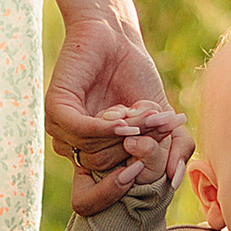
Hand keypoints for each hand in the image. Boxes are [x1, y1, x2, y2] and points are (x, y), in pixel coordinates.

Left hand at [47, 19, 188, 192]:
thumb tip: (175, 181)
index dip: (131, 181)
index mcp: (95, 155)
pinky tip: (125, 120)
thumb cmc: (137, 78)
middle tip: (158, 120)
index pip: (105, 191)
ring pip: (95, 151)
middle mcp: (74, 147)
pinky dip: (106, 129)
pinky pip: (82, 132)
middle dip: (137, 147)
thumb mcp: (162, 118)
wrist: (118, 39)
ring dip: (127, 133)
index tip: (155, 159)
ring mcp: (61, 130)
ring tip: (146, 111)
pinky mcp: (55, 109)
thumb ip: (174, 148)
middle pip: (107, 167)